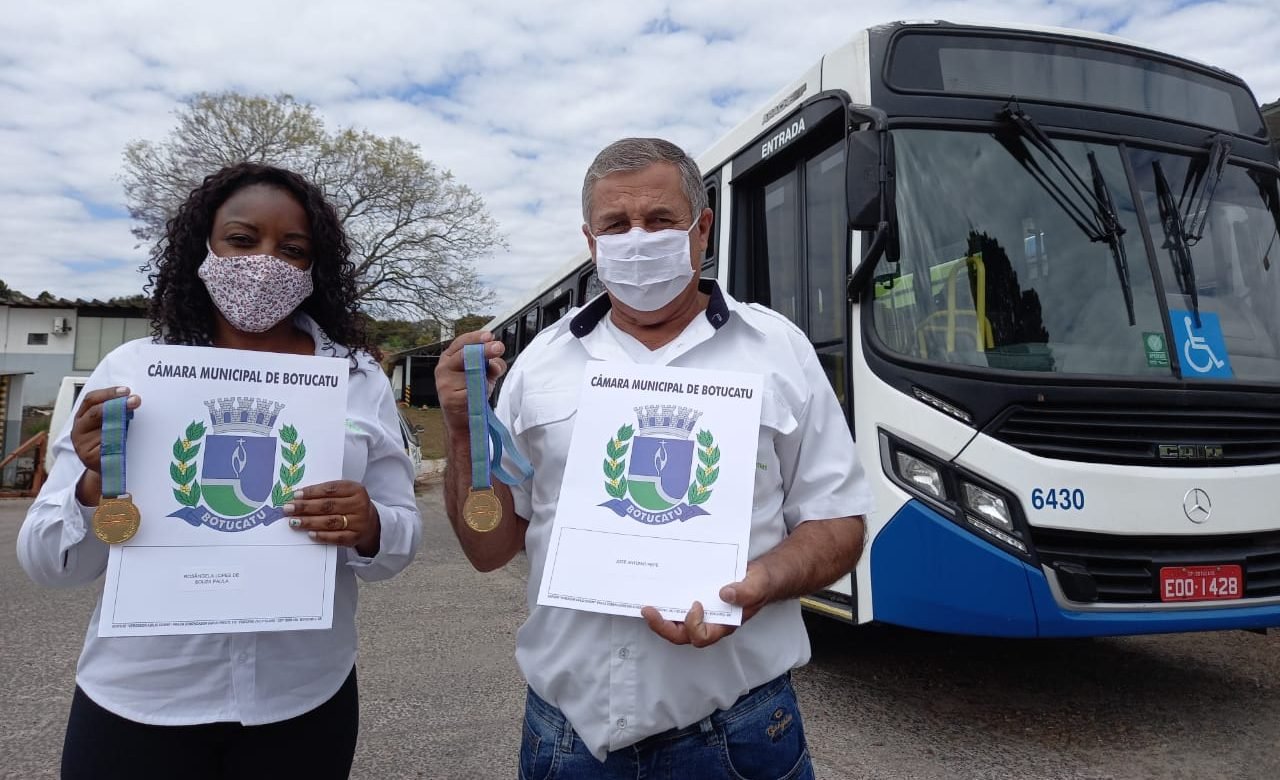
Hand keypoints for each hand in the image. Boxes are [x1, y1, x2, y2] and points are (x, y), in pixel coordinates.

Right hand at [71, 386, 141, 473]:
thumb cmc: (109, 441)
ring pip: (101, 428)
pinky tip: (129, 438)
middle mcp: (79, 429)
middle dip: (117, 404)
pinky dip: (118, 441)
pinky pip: (106, 446)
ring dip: (120, 422)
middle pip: (95, 413)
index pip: (91, 400)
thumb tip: (133, 398)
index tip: (126, 390)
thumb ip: (115, 411)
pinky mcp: (90, 458)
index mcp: (82, 417)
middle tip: (135, 400)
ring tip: (134, 417)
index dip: (108, 393)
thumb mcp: (110, 423)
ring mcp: (82, 444)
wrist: (106, 468)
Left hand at [284, 480, 380, 556]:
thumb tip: (298, 496)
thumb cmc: (350, 505)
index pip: (331, 489)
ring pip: (330, 522)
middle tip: (288, 508)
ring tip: (293, 522)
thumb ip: (326, 493)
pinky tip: (310, 534)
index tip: (295, 495)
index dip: (312, 492)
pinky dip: (322, 536)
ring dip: (309, 522)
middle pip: (328, 506)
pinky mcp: (355, 537)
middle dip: (305, 507)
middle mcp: (359, 505)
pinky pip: (336, 537)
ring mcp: (358, 522)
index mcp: (356, 489)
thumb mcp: (345, 494)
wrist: (370, 523)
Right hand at [434, 331, 505, 434]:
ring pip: (470, 373)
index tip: (489, 336)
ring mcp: (445, 383)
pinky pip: (471, 391)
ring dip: (483, 377)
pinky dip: (479, 393)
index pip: (462, 342)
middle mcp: (444, 368)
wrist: (463, 419)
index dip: (476, 337)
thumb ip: (490, 365)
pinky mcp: (449, 398)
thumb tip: (496, 362)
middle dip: (484, 350)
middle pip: (465, 354)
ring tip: (485, 382)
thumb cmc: (471, 393)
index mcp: (451, 357)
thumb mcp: (484, 374)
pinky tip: (478, 396)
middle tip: (498, 347)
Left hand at [641, 563, 773, 647]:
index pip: (702, 636)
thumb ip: (746, 592)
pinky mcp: (696, 603)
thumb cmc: (759, 584)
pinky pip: (677, 610)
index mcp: (724, 625)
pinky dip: (666, 605)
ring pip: (676, 626)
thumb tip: (725, 593)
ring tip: (647, 606)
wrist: (759, 577)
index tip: (695, 604)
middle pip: (682, 636)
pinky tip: (658, 592)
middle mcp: (710, 623)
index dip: (693, 625)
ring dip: (660, 619)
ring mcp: (701, 615)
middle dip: (663, 627)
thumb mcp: (757, 585)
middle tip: (648, 610)